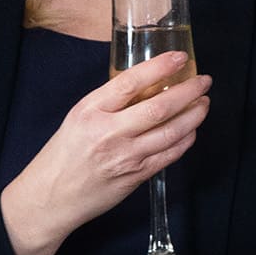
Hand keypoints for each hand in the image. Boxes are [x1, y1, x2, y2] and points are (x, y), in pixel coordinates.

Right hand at [1, 58, 208, 254]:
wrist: (50, 197)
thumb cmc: (64, 155)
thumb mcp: (79, 117)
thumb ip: (110, 103)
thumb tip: (147, 86)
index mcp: (91, 111)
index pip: (130, 82)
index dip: (160, 67)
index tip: (180, 57)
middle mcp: (109, 132)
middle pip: (158, 108)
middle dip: (188, 92)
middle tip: (204, 81)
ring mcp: (125, 157)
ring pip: (170, 132)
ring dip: (193, 116)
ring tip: (203, 104)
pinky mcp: (135, 177)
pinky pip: (169, 155)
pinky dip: (185, 140)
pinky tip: (192, 130)